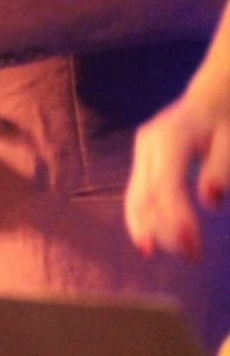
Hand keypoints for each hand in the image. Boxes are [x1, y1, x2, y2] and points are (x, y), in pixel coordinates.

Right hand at [125, 84, 229, 261]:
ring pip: (135, 195)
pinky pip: (137, 192)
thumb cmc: (226, 120)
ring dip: (147, 227)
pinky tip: (150, 237)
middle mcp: (148, 144)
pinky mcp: (144, 159)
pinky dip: (142, 217)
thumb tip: (210, 202)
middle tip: (190, 257)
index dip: (176, 217)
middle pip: (145, 193)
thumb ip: (220, 169)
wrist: (212, 98)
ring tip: (164, 253)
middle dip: (162, 229)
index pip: (166, 184)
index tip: (193, 246)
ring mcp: (143, 151)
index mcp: (170, 137)